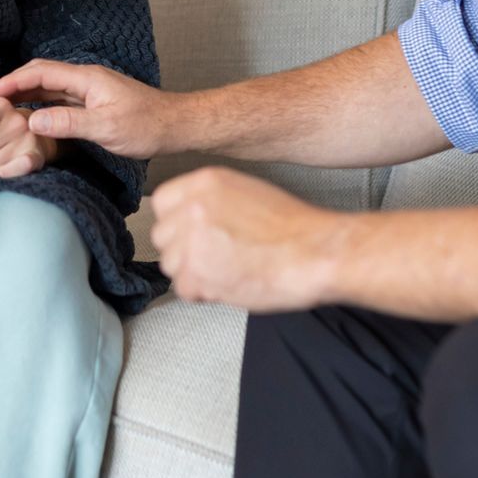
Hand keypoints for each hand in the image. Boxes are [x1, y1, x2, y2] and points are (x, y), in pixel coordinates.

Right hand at [0, 59, 175, 159]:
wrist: (176, 126)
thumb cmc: (148, 126)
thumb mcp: (106, 128)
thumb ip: (68, 123)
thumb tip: (31, 121)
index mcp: (86, 78)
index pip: (40, 72)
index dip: (12, 81)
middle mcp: (85, 79)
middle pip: (40, 75)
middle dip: (12, 85)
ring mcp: (89, 90)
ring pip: (48, 87)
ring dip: (23, 95)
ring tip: (0, 108)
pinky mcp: (93, 103)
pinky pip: (58, 99)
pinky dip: (39, 105)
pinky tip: (28, 116)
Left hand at [149, 167, 344, 310]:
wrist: (315, 252)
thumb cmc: (293, 228)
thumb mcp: (247, 192)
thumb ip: (211, 202)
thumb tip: (189, 219)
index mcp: (205, 182)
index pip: (163, 202)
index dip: (177, 224)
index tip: (192, 234)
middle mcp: (193, 207)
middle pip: (162, 236)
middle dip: (183, 251)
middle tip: (215, 257)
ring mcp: (193, 240)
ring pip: (170, 265)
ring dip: (194, 274)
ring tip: (227, 271)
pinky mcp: (198, 272)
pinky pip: (183, 290)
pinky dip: (204, 294)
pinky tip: (229, 284)